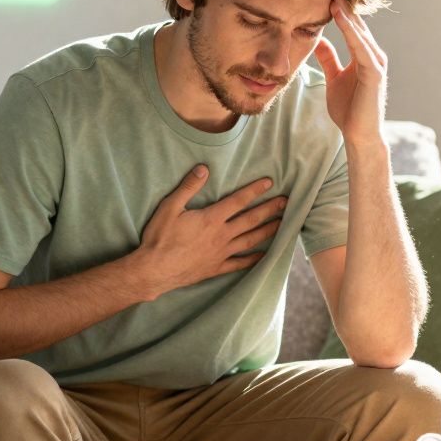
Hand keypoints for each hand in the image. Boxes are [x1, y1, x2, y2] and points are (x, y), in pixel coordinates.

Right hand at [135, 165, 285, 296]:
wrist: (154, 270)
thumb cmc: (159, 238)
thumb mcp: (169, 207)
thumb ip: (188, 188)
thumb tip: (203, 169)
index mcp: (211, 218)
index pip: (238, 200)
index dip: (255, 190)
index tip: (270, 182)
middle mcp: (221, 235)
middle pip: (251, 220)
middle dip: (270, 209)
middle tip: (287, 202)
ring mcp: (221, 253)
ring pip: (251, 240)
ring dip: (268, 231)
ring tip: (284, 224)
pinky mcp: (216, 268)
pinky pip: (240, 264)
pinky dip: (254, 259)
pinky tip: (264, 256)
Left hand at [317, 0, 388, 144]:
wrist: (358, 135)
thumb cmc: (348, 109)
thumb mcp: (334, 77)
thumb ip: (329, 59)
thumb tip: (317, 41)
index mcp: (363, 55)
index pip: (351, 26)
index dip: (340, 8)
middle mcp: (373, 55)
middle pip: (357, 24)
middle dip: (345, 4)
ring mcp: (376, 63)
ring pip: (360, 33)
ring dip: (347, 13)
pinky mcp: (375, 74)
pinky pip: (361, 48)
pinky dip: (351, 33)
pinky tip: (340, 19)